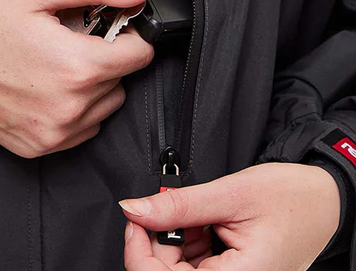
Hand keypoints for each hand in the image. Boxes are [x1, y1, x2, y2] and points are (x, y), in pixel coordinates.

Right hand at [0, 0, 156, 157]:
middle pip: (122, 78)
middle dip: (104, 54)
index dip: (126, 32)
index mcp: (74, 66)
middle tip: (66, 36)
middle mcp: (69, 108)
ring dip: (92, 82)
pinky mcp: (36, 147)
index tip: (103, 22)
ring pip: (105, 104)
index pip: (140, 53)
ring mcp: (52, 133)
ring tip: (53, 59)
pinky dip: (74, 106)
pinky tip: (44, 84)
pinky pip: (82, 128)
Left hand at [120, 163, 340, 270]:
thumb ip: (178, 206)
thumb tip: (134, 210)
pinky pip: (197, 265)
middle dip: (160, 241)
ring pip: (181, 269)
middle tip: (167, 207)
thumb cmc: (290, 198)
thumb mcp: (229, 194)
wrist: (323, 199)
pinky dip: (190, 240)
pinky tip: (201, 222)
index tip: (136, 220)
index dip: (139, 254)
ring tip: (196, 213)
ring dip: (176, 240)